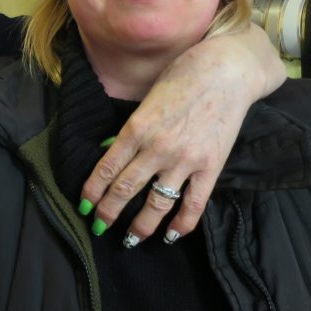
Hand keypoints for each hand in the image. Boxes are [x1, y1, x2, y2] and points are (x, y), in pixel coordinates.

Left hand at [81, 24, 283, 244]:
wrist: (226, 70)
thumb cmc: (182, 77)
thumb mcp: (146, 100)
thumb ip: (130, 129)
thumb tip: (110, 153)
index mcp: (136, 128)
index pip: (106, 169)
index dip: (92, 192)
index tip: (84, 207)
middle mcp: (156, 148)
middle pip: (125, 190)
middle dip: (108, 213)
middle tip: (99, 227)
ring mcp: (184, 160)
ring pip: (156, 204)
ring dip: (140, 226)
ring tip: (130, 240)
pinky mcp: (210, 167)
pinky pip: (193, 204)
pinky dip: (182, 225)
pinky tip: (172, 236)